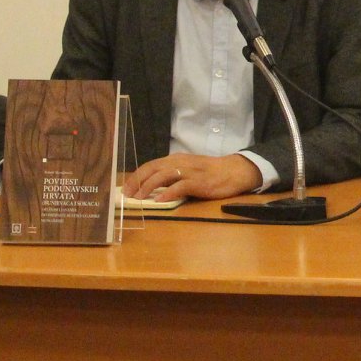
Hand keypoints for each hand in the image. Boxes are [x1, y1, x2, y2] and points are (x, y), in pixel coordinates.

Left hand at [126, 153, 262, 202]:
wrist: (234, 171)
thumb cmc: (210, 172)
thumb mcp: (187, 169)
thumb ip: (171, 176)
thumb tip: (150, 187)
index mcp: (175, 159)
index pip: (150, 165)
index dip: (136, 177)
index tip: (126, 189)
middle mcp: (180, 163)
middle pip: (152, 169)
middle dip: (137, 182)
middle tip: (128, 196)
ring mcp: (190, 172)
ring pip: (163, 176)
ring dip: (148, 187)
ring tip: (140, 199)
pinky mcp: (199, 182)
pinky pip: (180, 186)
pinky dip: (169, 193)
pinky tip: (161, 201)